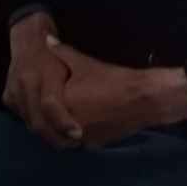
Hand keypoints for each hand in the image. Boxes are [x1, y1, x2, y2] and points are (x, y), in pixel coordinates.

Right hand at [3, 12, 82, 148]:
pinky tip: (51, 131)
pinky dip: (38, 125)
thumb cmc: (54, 54)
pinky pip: (24, 118)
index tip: (78, 133)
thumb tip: (91, 107)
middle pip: (38, 121)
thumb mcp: (69, 62)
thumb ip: (77, 84)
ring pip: (30, 123)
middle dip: (56, 137)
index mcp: (40, 74)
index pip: (51, 106)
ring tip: (65, 141)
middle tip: (74, 143)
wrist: (29, 40)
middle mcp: (23, 84)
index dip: (64, 122)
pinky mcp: (8, 98)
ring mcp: (12, 92)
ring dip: (47, 135)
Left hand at [46, 37, 186, 147]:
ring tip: (74, 108)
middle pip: (52, 123)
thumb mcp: (85, 62)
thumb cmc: (111, 78)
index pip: (44, 107)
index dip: (46, 99)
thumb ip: (62, 52)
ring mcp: (82, 139)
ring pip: (65, 134)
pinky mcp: (95, 145)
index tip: (50, 90)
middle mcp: (67, 127)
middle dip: (54, 114)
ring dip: (66, 125)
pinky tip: (90, 116)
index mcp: (62, 107)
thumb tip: (46, 39)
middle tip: (61, 99)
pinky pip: (81, 139)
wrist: (142, 98)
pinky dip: (81, 130)